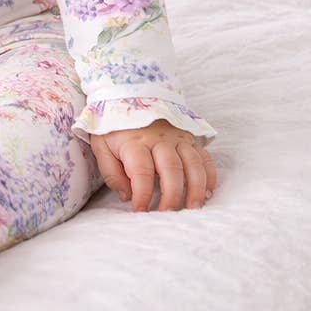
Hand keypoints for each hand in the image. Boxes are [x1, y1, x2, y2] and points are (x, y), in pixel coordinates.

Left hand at [90, 120, 216, 211]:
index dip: (142, 195)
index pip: (141, 172)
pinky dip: (209, 175)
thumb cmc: (114, 127)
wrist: (128, 96)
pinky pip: (205, 157)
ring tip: (192, 208)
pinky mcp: (189, 138)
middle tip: (167, 215)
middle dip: (171, 196)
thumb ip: (110, 172)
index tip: (140, 211)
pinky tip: (207, 192)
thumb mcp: (101, 145)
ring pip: (193, 163)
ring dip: (196, 188)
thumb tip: (126, 196)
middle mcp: (159, 139)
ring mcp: (177, 138)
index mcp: (134, 142)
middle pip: (171, 169)